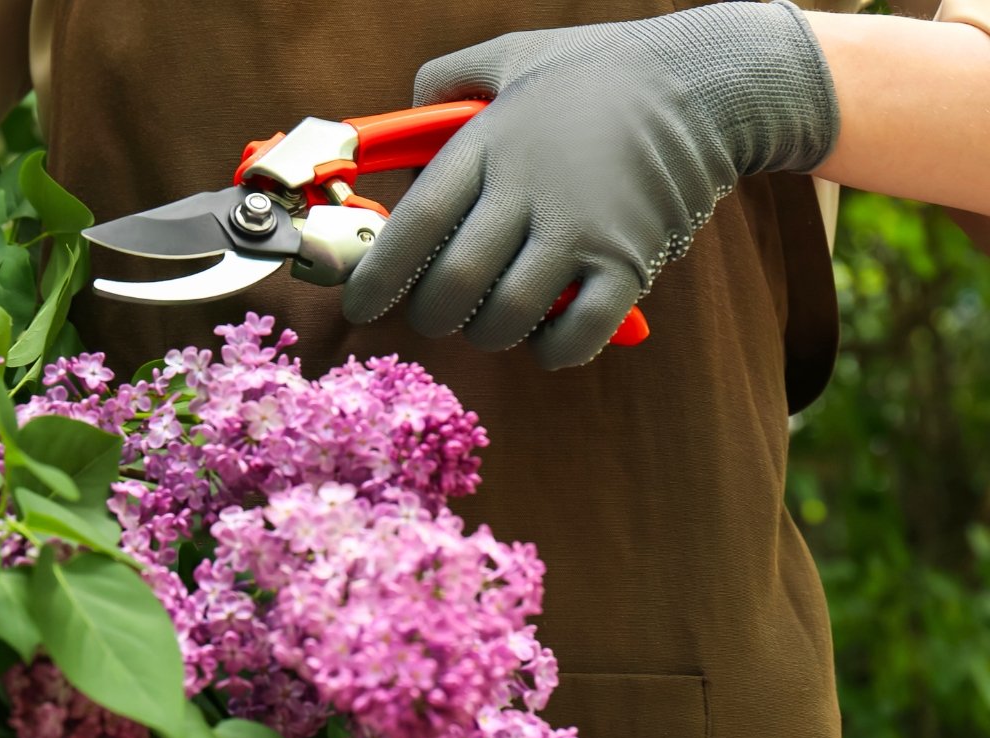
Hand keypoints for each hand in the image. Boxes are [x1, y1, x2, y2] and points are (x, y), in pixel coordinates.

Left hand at [342, 0, 839, 367]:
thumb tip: (396, 125)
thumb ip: (445, 82)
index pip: (413, 226)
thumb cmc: (599, 70)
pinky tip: (546, 335)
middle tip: (437, 311)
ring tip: (493, 316)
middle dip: (431, 315)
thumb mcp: (512, 56)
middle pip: (450, 288)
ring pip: (504, 321)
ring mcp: (580, 232)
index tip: (360, 302)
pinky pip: (572, 338)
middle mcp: (527, 193)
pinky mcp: (629, 264)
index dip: (377, 276)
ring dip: (488, 334)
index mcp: (489, 145)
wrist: (708, 81)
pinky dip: (549, 350)